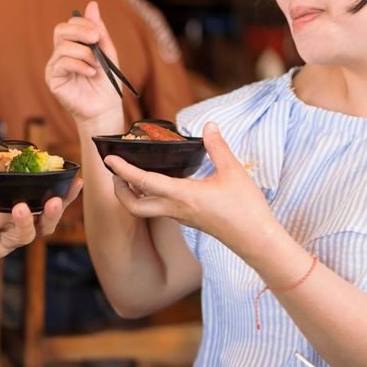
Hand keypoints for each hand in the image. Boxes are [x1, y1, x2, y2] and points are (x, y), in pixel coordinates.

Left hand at [0, 141, 83, 270]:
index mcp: (25, 215)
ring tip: (20, 207)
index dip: (67, 196)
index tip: (77, 180)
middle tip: (55, 201)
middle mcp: (20, 230)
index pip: (50, 206)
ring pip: (23, 236)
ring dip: (24, 221)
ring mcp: (5, 243)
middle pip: (45, 226)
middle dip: (53, 214)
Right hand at [45, 1, 124, 131]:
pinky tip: (91, 73)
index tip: (99, 33)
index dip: (83, 24)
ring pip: (64, 47)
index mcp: (72, 46)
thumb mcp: (107, 53)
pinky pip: (63, 63)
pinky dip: (80, 65)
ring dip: (85, 53)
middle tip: (96, 39)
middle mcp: (60, 54)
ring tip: (98, 65)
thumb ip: (99, 31)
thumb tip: (92, 4)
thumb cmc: (106, 82)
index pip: (70, 25)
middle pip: (60, 30)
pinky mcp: (53, 79)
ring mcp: (55, 67)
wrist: (105, 108)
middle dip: (80, 31)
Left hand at [105, 122, 274, 245]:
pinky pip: (161, 208)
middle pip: (133, 207)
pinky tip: (160, 181)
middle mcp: (175, 209)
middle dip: (119, 190)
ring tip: (133, 173)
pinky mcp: (188, 220)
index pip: (143, 182)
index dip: (123, 170)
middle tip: (116, 171)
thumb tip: (210, 125)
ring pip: (146, 209)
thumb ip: (218, 147)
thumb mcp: (233, 172)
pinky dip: (151, 195)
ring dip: (134, 193)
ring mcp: (180, 217)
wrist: (257, 240)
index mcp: (182, 196)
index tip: (109, 159)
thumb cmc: (246, 208)